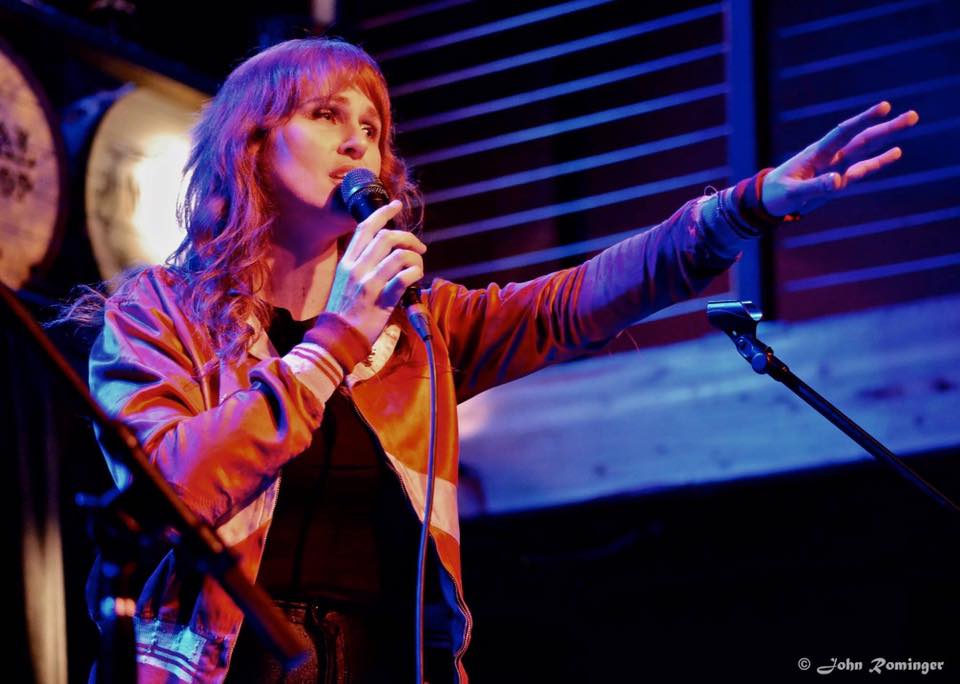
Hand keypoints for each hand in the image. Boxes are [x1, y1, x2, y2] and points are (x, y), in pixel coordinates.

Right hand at [324, 199, 426, 344]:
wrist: (337, 338)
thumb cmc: (344, 312)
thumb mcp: (345, 282)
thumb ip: (360, 265)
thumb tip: (383, 252)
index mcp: (347, 262)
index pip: (365, 228)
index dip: (382, 213)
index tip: (396, 205)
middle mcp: (357, 269)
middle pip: (386, 237)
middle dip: (407, 237)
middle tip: (419, 247)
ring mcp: (369, 284)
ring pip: (398, 255)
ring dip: (414, 258)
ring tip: (418, 267)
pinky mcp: (381, 300)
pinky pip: (404, 278)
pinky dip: (415, 274)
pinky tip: (415, 278)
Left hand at [762, 101, 918, 216]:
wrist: (768, 201)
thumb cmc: (776, 193)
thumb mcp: (792, 193)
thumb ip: (814, 187)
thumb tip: (840, 180)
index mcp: (816, 154)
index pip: (843, 133)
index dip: (863, 119)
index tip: (884, 107)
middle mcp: (829, 156)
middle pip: (862, 139)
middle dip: (886, 127)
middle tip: (912, 115)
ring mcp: (835, 167)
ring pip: (866, 150)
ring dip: (887, 138)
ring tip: (910, 123)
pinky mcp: (838, 180)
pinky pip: (862, 169)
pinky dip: (879, 161)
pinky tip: (896, 152)